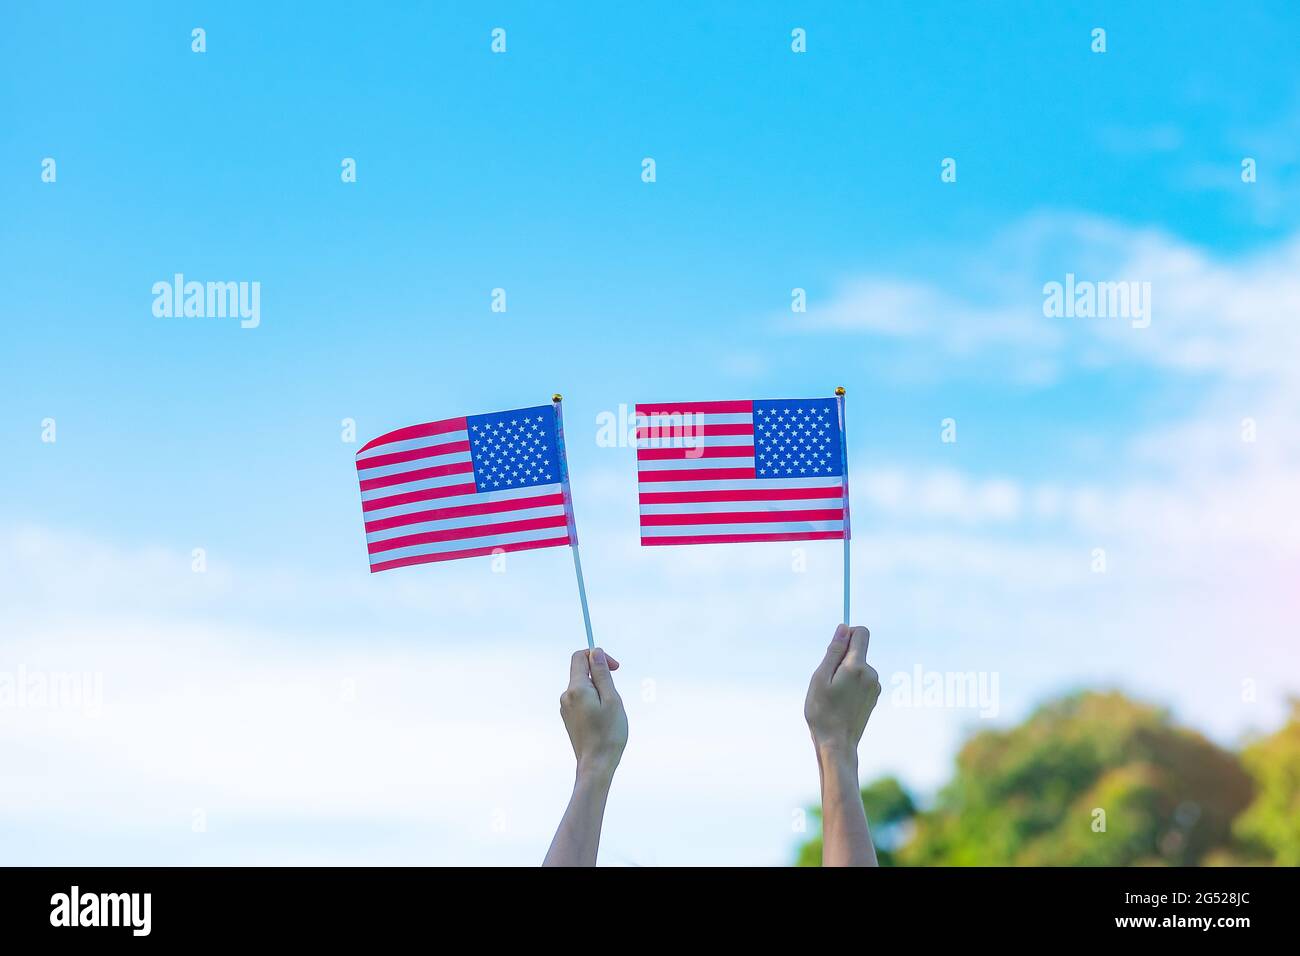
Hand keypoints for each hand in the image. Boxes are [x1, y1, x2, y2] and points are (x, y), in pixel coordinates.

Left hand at [560, 647, 627, 781]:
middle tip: (615, 698)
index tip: (614, 667)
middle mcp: (566, 696)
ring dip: (599, 692)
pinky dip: (594, 703)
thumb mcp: (611, 699)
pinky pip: (582, 701)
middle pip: (582, 673)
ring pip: (584, 688)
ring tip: (609, 713)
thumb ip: (602, 674)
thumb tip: (595, 652)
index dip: (597, 656)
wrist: (596, 764)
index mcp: (576, 688)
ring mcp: (566, 708)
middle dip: (601, 678)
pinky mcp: (569, 718)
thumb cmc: (608, 733)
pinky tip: (602, 720)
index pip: (579, 657)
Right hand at [804, 624, 879, 758]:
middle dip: (841, 658)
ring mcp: (875, 686)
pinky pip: (861, 680)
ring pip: (858, 667)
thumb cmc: (823, 712)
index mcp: (857, 667)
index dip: (847, 634)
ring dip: (845, 673)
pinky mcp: (874, 697)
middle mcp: (871, 674)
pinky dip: (851, 684)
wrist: (837, 745)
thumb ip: (833, 651)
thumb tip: (843, 628)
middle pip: (858, 651)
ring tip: (833, 695)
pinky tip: (841, 702)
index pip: (861, 633)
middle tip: (827, 681)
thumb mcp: (820, 678)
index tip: (834, 648)